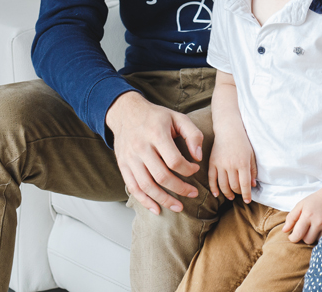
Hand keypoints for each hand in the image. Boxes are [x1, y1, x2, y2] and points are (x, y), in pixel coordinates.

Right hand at [106, 91, 202, 215]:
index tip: (195, 169)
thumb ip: (193, 134)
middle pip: (162, 176)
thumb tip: (198, 157)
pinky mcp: (123, 165)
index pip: (175, 161)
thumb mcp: (178, 117)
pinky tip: (157, 209)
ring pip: (147, 186)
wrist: (126, 112)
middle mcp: (141, 147)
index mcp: (156, 134)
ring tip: (179, 207)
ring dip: (164, 200)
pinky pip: (133, 188)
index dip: (188, 169)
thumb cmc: (156, 116)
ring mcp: (130, 158)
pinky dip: (144, 201)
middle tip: (193, 193)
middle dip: (180, 189)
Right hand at [208, 129, 256, 202]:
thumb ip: (253, 170)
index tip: (248, 201)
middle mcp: (231, 165)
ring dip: (227, 193)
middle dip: (238, 193)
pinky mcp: (212, 162)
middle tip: (239, 194)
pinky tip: (216, 194)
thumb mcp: (251, 155)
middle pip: (234, 186)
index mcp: (242, 163)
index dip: (246, 195)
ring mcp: (220, 164)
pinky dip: (213, 188)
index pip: (244, 184)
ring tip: (230, 196)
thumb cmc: (242, 142)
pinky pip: (211, 179)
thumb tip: (253, 185)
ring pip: (223, 185)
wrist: (228, 129)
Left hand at [282, 184, 321, 244]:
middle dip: (304, 236)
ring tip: (315, 227)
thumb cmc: (316, 200)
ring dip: (314, 237)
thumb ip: (291, 217)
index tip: (292, 236)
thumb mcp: (301, 204)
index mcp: (308, 215)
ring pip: (316, 241)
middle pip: (307, 240)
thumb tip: (284, 231)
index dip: (293, 238)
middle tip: (305, 229)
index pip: (297, 235)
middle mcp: (318, 221)